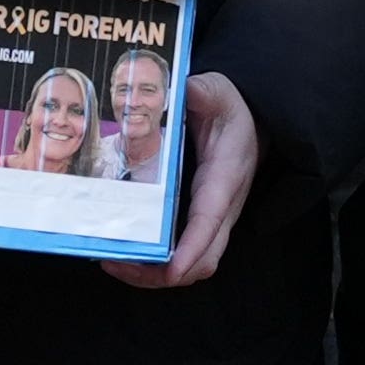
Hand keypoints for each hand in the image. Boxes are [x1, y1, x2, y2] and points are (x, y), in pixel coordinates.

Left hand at [115, 70, 262, 291]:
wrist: (251, 125)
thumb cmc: (232, 111)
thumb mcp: (219, 92)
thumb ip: (203, 90)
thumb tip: (184, 88)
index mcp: (225, 177)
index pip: (211, 219)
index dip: (192, 248)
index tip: (171, 268)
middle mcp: (222, 208)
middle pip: (202, 260)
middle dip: (162, 273)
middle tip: (117, 263)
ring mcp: (214, 220)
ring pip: (193, 266)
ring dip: (155, 275)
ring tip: (113, 263)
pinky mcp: (201, 224)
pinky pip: (184, 257)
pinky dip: (156, 265)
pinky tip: (126, 254)